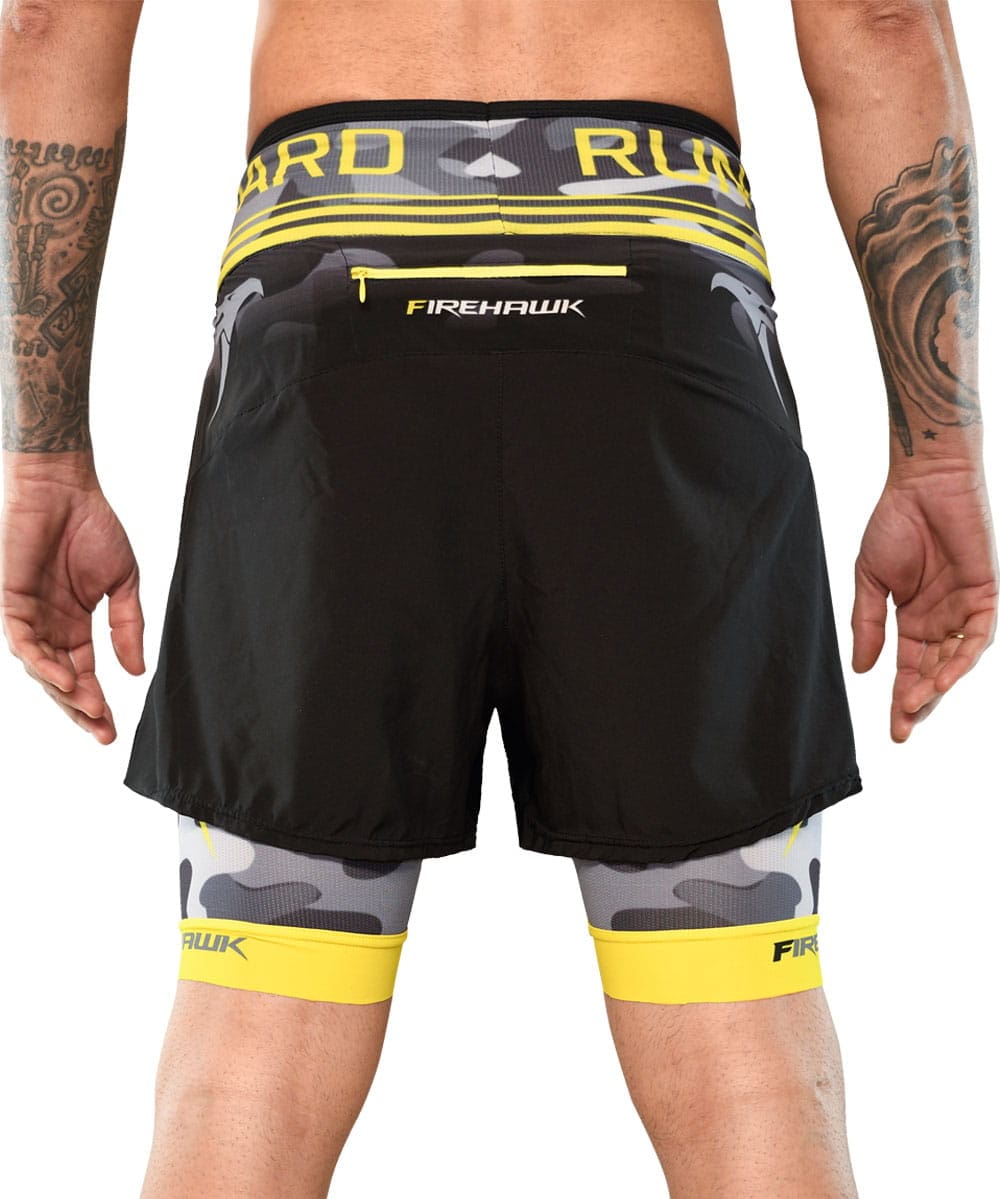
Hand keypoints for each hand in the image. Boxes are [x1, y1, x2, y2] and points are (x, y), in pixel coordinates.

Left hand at [1, 471, 144, 743]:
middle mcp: (48, 626)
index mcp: (74, 624)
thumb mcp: (123, 583)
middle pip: (60, 680)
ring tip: (87, 708)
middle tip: (101, 732)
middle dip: (78, 709)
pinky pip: (21, 641)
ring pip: (39, 667)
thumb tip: (137, 672)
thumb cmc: (94, 527)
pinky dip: (41, 662)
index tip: (112, 730)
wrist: (65, 489)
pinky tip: (63, 677)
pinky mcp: (9, 600)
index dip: (97, 703)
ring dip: (62, 691)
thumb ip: (128, 626)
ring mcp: (27, 615)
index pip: (83, 674)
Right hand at [852, 466, 997, 741]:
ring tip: (917, 703)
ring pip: (958, 659)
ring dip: (940, 684)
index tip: (894, 730)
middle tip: (904, 726)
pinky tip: (943, 676)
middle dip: (920, 701)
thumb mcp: (870, 579)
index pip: (910, 668)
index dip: (901, 699)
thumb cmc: (894, 522)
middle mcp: (943, 619)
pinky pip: (980, 634)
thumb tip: (861, 669)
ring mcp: (965, 607)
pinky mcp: (986, 592)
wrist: (923, 482)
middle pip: (934, 672)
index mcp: (914, 618)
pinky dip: (964, 657)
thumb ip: (867, 623)